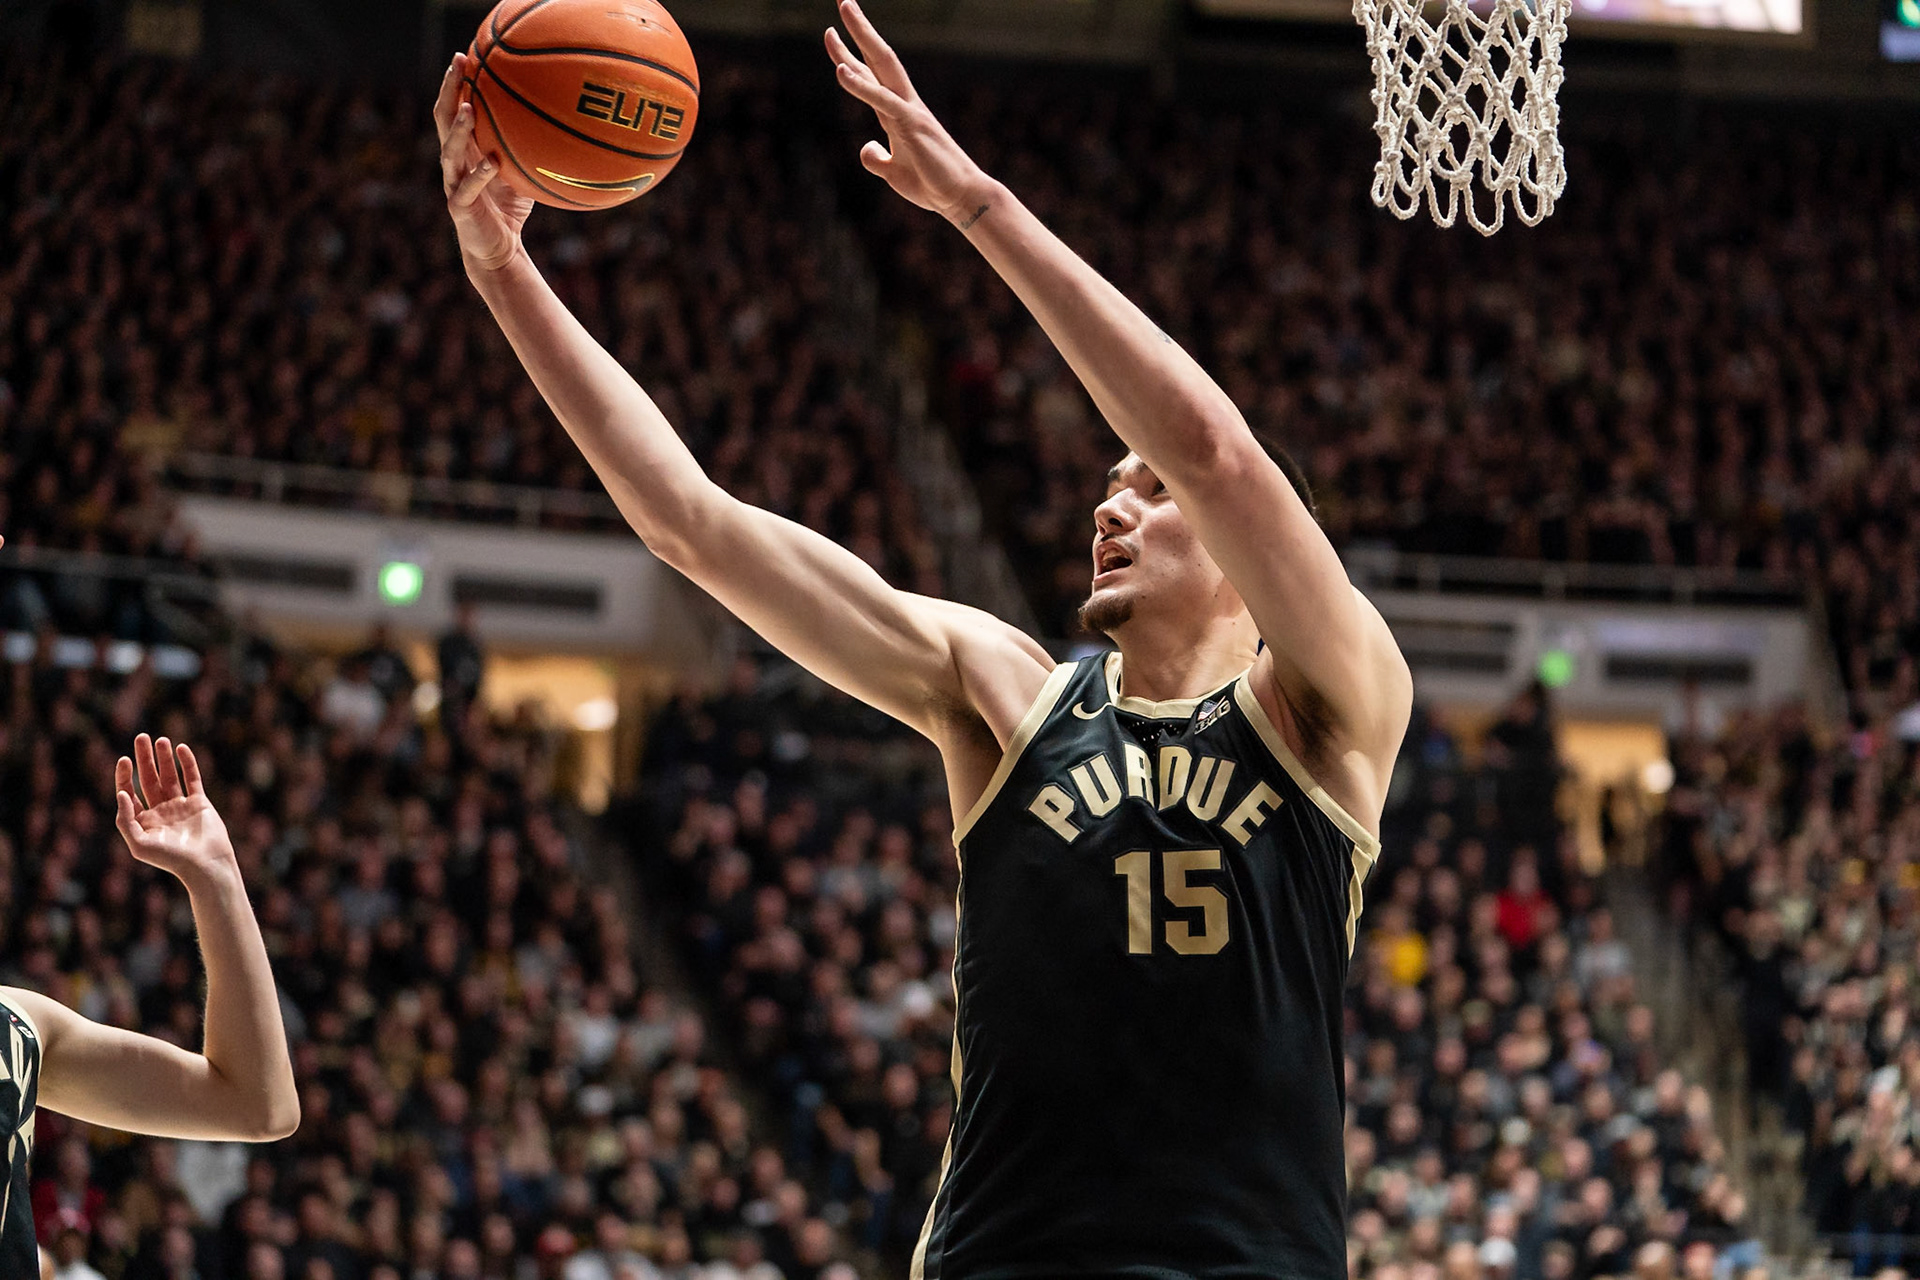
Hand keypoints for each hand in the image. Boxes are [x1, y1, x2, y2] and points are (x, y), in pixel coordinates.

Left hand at [115, 735, 236, 888]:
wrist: (204, 864)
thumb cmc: (170, 858)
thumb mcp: (139, 843)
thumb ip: (126, 819)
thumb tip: (121, 793)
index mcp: (143, 820)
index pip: (129, 791)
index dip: (124, 775)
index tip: (124, 759)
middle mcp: (160, 810)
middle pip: (149, 778)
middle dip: (144, 758)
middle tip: (141, 737)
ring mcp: (180, 805)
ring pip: (170, 776)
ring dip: (164, 757)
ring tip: (160, 739)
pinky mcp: (200, 802)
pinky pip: (192, 778)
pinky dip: (188, 763)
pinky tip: (181, 749)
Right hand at [434, 53, 534, 273]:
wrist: (497, 250)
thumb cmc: (509, 209)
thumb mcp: (520, 172)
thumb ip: (527, 147)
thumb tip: (556, 121)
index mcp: (464, 151)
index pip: (454, 109)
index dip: (455, 84)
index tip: (464, 55)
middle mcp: (453, 162)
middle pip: (444, 120)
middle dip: (450, 91)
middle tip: (459, 66)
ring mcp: (453, 184)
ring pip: (449, 151)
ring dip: (459, 130)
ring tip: (469, 109)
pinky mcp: (459, 207)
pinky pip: (468, 188)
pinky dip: (480, 176)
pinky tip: (491, 163)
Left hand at [825, 1, 992, 227]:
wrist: (961, 198)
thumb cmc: (932, 184)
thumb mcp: (894, 172)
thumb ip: (878, 158)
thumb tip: (867, 148)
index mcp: (898, 114)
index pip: (870, 76)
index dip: (848, 55)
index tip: (831, 34)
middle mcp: (904, 104)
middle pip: (877, 58)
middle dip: (859, 28)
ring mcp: (909, 111)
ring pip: (881, 66)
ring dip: (862, 37)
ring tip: (842, 12)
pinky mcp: (912, 125)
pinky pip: (882, 100)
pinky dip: (861, 85)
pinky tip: (841, 70)